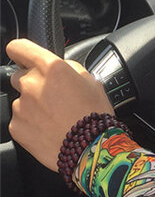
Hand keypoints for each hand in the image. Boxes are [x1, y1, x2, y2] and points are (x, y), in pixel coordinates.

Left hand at [6, 39, 113, 170]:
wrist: (91, 148)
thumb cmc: (95, 115)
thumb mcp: (92, 81)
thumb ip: (70, 68)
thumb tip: (61, 67)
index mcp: (51, 68)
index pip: (19, 48)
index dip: (23, 53)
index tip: (26, 58)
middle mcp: (31, 84)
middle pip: (20, 76)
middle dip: (33, 83)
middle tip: (53, 97)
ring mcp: (21, 106)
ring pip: (22, 100)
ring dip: (34, 106)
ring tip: (56, 119)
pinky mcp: (16, 127)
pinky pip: (20, 120)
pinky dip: (32, 124)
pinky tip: (50, 130)